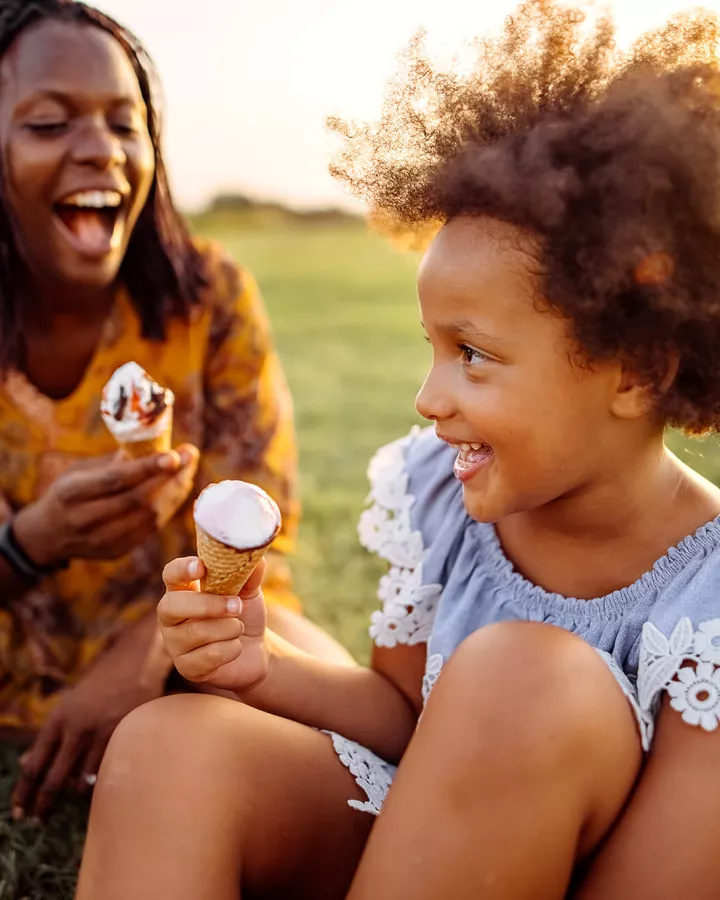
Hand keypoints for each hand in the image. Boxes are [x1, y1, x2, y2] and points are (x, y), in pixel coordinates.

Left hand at [11, 617, 167, 820]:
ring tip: (74, 796)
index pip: (34, 764)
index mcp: (57, 719)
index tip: (18, 812)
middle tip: (38, 821)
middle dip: (43, 804)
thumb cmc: (103, 682)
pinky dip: (99, 781)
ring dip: (76, 792)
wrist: (138, 661)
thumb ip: (50, 734)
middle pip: (53, 779)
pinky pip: (105, 769)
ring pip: (81, 779)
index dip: (24, 792)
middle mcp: (74, 728)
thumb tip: (26, 761)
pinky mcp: (121, 735)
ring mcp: (98, 733)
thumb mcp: (70, 704)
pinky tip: (98, 784)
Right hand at [13, 445, 198, 566]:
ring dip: (174, 492)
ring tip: (187, 470)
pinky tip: (176, 490)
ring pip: (149, 517)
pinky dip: (167, 508)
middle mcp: (84, 520)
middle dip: (170, 476)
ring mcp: (101, 541)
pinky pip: (150, 529)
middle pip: (138, 500)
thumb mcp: (80, 471)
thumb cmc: (68, 492)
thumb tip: (155, 445)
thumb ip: (115, 463)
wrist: (46, 535)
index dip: (148, 467)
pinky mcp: (115, 552)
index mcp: (72, 493)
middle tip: (190, 455)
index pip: (116, 480)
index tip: (175, 455)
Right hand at [158, 556, 269, 693]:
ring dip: (227, 628)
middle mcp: (171, 616)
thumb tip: (257, 559)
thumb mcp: (249, 591)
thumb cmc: (244, 613)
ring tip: (239, 627)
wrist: (255, 649)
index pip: (171, 574)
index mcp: (182, 590)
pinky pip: (207, 656)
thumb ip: (249, 574)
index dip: (181, 569)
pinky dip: (230, 649)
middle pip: (171, 606)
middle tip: (236, 606)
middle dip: (207, 605)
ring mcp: (175, 643)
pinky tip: (236, 647)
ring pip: (194, 633)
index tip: (201, 567)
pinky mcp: (187, 667)